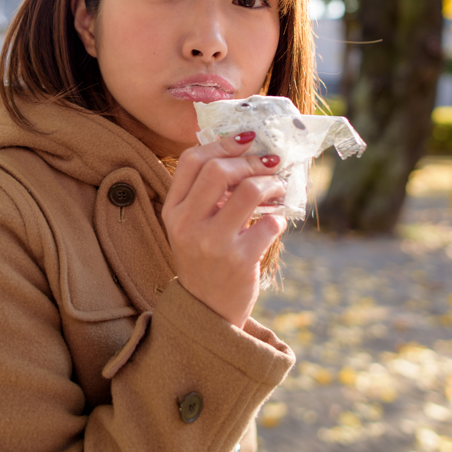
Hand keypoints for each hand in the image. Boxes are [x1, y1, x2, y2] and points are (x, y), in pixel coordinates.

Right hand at [162, 133, 286, 328]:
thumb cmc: (204, 259)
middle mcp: (188, 224)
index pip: (191, 160)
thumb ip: (205, 193)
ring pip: (249, 191)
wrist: (207, 311)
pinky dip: (279, 218)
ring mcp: (213, 243)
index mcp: (173, 210)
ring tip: (278, 188)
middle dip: (251, 161)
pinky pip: (269, 223)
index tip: (246, 140)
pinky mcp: (239, 261)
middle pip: (219, 170)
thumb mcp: (190, 225)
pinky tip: (275, 222)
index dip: (222, 143)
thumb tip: (243, 151)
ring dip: (271, 184)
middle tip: (269, 163)